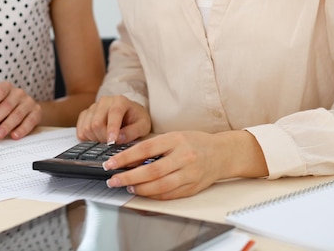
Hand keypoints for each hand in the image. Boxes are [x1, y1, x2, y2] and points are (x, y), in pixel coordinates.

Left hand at [0, 81, 41, 138]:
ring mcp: (28, 102)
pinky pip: (30, 121)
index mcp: (6, 88)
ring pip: (17, 114)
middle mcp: (18, 93)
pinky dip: (22, 129)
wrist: (24, 110)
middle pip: (7, 105)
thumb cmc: (2, 108)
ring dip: (6, 126)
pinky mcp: (36, 112)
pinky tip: (14, 135)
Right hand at [76, 95, 150, 143]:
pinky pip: (80, 130)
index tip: (112, 142)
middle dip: (103, 138)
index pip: (113, 114)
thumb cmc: (136, 119)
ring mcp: (93, 107)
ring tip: (106, 140)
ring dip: (95, 139)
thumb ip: (133, 132)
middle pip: (96, 123)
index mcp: (120, 101)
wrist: (129, 114)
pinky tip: (97, 138)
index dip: (111, 129)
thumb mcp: (143, 126)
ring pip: (87, 127)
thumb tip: (119, 139)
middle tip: (111, 145)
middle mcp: (104, 101)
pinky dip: (87, 138)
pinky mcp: (85, 114)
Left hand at [102, 130, 267, 199]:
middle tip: (114, 180)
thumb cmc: (194, 142)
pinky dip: (154, 195)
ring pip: (160, 186)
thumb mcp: (173, 137)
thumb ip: (153, 147)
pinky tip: (143, 193)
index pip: (145, 149)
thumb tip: (128, 159)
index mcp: (175, 140)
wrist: (222, 153)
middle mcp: (183, 156)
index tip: (110, 164)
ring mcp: (189, 173)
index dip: (125, 158)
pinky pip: (169, 195)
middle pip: (151, 171)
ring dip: (140, 189)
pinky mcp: (192, 187)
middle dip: (128, 177)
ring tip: (128, 187)